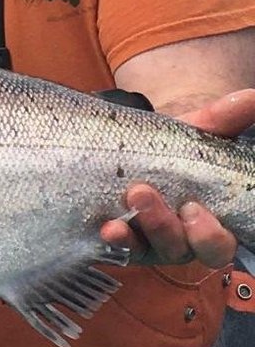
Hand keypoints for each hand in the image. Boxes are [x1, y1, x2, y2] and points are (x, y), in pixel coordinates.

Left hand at [99, 88, 254, 266]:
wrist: (131, 145)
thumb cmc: (173, 149)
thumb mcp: (196, 133)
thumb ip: (224, 119)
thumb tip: (251, 97)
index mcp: (208, 223)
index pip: (218, 244)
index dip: (209, 235)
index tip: (193, 209)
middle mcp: (181, 239)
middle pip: (182, 249)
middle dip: (165, 226)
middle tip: (144, 193)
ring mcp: (147, 242)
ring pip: (148, 248)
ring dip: (137, 225)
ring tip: (129, 194)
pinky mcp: (119, 241)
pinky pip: (116, 248)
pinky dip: (114, 239)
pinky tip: (106, 227)